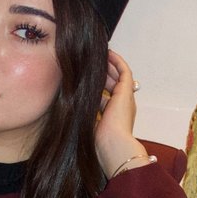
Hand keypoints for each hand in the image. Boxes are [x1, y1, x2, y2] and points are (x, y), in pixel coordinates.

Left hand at [95, 50, 146, 179]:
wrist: (113, 144)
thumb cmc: (99, 141)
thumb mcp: (87, 123)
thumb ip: (84, 113)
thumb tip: (70, 104)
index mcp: (114, 116)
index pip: (106, 96)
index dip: (97, 86)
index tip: (86, 78)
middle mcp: (122, 106)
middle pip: (112, 83)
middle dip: (103, 73)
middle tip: (91, 62)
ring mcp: (126, 98)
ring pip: (118, 75)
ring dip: (109, 64)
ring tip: (99, 54)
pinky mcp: (127, 91)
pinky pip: (124, 71)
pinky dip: (117, 61)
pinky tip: (108, 53)